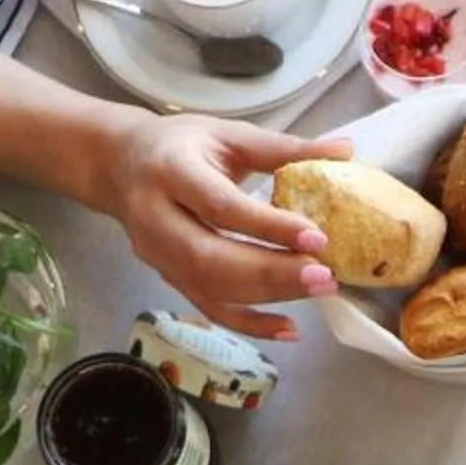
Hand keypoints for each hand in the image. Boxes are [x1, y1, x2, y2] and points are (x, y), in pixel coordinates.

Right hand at [92, 115, 349, 339]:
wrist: (118, 164)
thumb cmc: (181, 145)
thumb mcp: (228, 134)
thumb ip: (285, 148)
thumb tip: (348, 150)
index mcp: (172, 171)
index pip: (220, 206)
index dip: (269, 226)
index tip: (318, 237)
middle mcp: (155, 216)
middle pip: (211, 257)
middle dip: (271, 272)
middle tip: (324, 276)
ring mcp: (156, 253)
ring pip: (210, 286)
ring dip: (269, 296)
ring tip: (319, 290)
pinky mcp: (166, 276)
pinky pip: (208, 307)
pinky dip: (250, 324)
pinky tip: (289, 330)